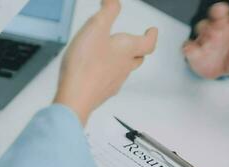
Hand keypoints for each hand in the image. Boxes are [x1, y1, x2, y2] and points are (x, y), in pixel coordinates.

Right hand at [53, 0, 157, 124]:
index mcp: (127, 50)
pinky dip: (108, 72)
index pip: (149, 43)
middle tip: (138, 43)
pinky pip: (111, 80)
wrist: (76, 96)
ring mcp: (114, 81)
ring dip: (123, 61)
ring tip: (114, 54)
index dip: (152, 35)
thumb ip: (108, 11)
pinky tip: (98, 70)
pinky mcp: (103, 91)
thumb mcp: (96, 28)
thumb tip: (113, 1)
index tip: (153, 30)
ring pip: (125, 70)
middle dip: (139, 48)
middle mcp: (124, 67)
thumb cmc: (86, 65)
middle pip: (139, 58)